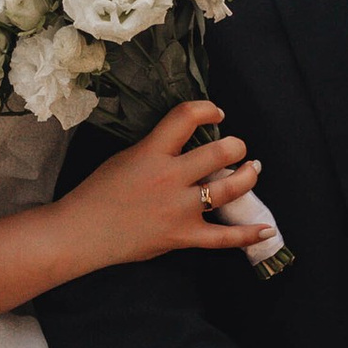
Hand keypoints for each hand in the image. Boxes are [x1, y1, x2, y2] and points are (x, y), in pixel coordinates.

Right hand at [56, 99, 264, 271]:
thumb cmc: (97, 193)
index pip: (187, 116)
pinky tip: (266, 229)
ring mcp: (179, 209)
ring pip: (229, 189)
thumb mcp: (124, 157)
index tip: (217, 114)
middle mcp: (170, 177)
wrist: (81, 233)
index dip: (208, 109)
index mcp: (152, 151)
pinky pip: (224, 238)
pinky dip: (248, 234)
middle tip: (238, 149)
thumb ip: (156, 148)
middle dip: (237, 146)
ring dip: (248, 177)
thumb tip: (187, 143)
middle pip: (220, 152)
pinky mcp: (182, 237)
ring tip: (253, 170)